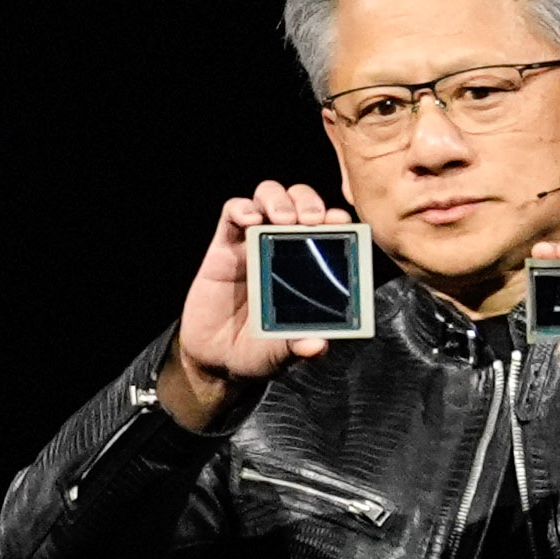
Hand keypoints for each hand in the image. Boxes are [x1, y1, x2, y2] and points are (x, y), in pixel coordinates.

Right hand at [161, 181, 349, 430]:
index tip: (341, 222)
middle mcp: (283, 249)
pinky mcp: (224, 246)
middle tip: (312, 220)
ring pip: (269, 197)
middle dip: (309, 202)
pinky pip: (232, 212)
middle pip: (300, 203)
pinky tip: (250, 219)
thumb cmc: (259, 351)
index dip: (335, 218)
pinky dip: (242, 208)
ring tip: (283, 219)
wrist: (218, 361)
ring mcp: (253, 243)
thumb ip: (300, 347)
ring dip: (279, 199)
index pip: (327, 229)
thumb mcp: (284, 353)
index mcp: (308, 267)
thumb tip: (317, 346)